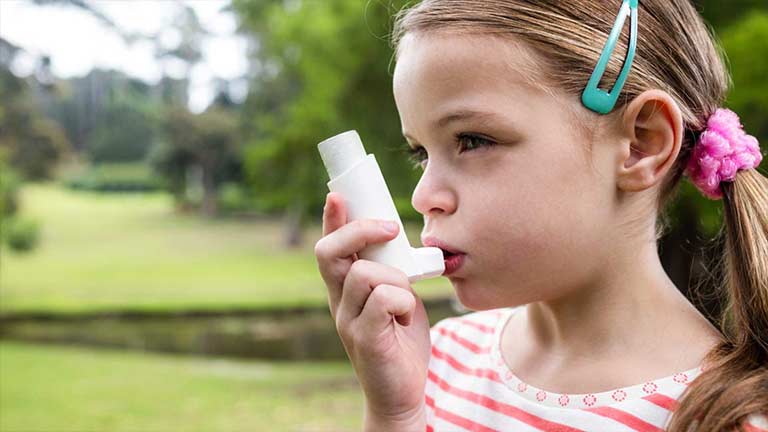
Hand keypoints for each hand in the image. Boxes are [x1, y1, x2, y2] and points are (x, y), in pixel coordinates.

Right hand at [314, 192, 429, 429]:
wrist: (402, 393)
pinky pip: (383, 299)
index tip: (338, 195)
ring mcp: (347, 320)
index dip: (332, 219)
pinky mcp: (363, 337)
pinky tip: (407, 319)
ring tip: (407, 300)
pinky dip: (404, 303)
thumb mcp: (396, 299)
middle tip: (391, 228)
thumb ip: (391, 274)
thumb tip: (398, 243)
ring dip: (396, 278)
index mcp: (344, 289)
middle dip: (359, 230)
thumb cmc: (401, 343)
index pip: (330, 247)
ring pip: (364, 273)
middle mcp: (338, 301)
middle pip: (329, 252)